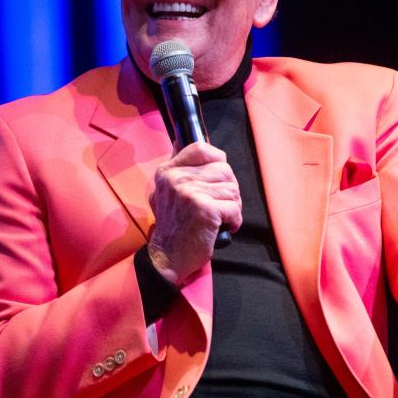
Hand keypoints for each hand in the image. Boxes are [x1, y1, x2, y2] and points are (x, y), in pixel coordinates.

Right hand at [147, 142, 241, 284]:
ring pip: (232, 189)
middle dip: (228, 188)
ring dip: (232, 205)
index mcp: (167, 171)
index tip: (218, 176)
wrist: (167, 257)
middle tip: (219, 205)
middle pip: (223, 170)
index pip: (201, 149)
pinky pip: (234, 207)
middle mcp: (177, 178)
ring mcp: (190, 193)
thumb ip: (175, 168)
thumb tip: (180, 140)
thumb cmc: (172, 226)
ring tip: (220, 217)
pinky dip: (234, 219)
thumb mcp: (163, 191)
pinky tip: (224, 226)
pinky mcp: (204, 209)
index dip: (217, 159)